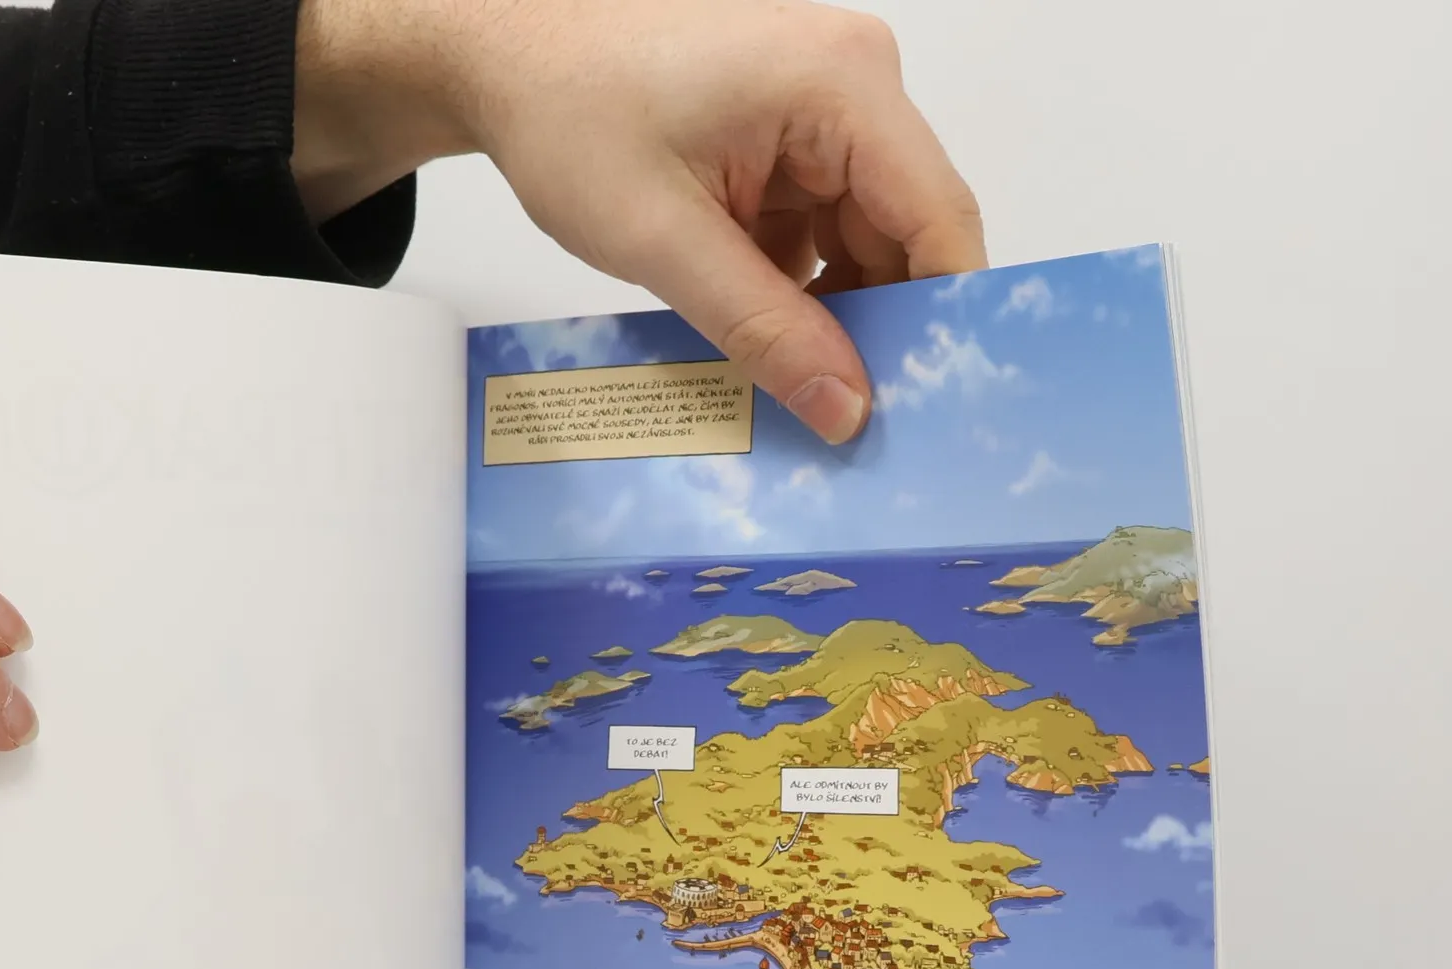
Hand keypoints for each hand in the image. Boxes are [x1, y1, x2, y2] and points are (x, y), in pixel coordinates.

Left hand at [296, 0, 984, 441]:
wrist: (507, 60)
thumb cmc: (570, 115)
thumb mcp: (666, 242)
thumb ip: (764, 331)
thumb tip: (848, 411)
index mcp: (842, 84)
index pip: (939, 220)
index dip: (944, 320)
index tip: (925, 409)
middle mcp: (854, 85)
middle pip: (910, 237)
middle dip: (884, 331)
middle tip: (850, 424)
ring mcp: (826, 113)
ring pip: (868, 246)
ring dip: (834, 318)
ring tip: (792, 384)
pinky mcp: (794, 142)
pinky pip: (827, 235)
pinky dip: (801, 294)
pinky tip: (764, 341)